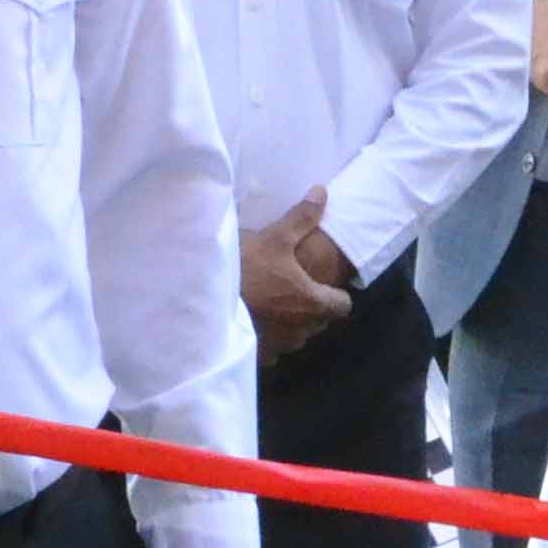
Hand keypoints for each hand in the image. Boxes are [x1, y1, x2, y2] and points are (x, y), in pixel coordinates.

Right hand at [240, 187, 352, 361]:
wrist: (205, 299)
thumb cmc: (247, 268)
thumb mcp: (275, 236)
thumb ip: (302, 217)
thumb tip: (322, 192)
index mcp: (313, 302)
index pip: (342, 306)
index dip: (335, 293)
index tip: (321, 283)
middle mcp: (301, 330)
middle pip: (319, 321)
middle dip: (311, 307)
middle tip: (292, 287)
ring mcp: (279, 346)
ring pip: (296, 336)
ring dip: (289, 323)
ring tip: (271, 304)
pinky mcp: (258, 355)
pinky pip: (272, 349)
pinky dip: (268, 337)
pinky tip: (253, 319)